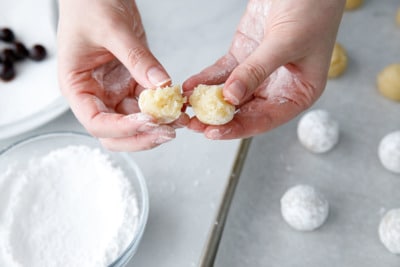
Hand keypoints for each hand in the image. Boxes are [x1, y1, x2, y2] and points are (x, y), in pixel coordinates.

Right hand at [57, 0, 188, 150]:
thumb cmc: (89, 5)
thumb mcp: (113, 29)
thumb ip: (136, 59)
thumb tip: (161, 85)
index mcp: (77, 87)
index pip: (96, 122)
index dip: (122, 128)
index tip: (147, 121)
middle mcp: (95, 95)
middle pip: (116, 133)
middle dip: (141, 136)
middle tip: (167, 132)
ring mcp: (114, 91)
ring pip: (135, 122)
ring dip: (157, 125)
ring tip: (178, 119)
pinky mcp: (131, 84)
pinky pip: (149, 104)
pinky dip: (163, 108)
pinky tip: (178, 106)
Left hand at [183, 0, 344, 138]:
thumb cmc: (312, 9)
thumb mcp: (286, 42)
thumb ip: (257, 70)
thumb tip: (230, 98)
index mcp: (298, 93)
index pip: (266, 119)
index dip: (239, 128)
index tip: (213, 132)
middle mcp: (278, 87)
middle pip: (245, 110)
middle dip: (218, 118)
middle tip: (193, 124)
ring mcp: (258, 71)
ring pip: (230, 94)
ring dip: (208, 102)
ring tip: (186, 109)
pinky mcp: (243, 55)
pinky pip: (221, 73)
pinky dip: (206, 80)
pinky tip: (190, 86)